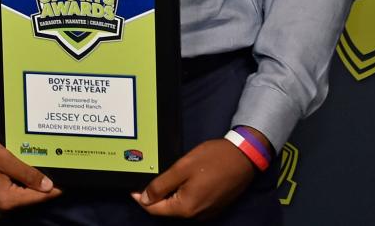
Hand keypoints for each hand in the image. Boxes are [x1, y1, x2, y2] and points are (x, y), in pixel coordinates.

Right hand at [0, 136, 60, 218]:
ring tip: (33, 169)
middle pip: (28, 199)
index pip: (38, 197)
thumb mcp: (1, 156)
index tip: (67, 180)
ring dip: (25, 186)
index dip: (54, 188)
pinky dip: (12, 188)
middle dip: (39, 185)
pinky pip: (5, 199)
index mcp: (5, 199)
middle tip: (51, 167)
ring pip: (17, 199)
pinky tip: (14, 175)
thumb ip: (25, 172)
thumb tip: (48, 185)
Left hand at [130, 138, 254, 217]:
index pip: (155, 209)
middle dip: (154, 196)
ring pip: (178, 206)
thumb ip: (161, 185)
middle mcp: (196, 215)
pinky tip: (179, 180)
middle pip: (166, 209)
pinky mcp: (213, 206)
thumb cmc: (213, 160)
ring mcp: (206, 212)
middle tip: (145, 177)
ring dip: (168, 194)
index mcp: (186, 208)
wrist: (243, 157)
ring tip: (160, 176)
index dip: (140, 198)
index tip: (131, 186)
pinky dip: (181, 194)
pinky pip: (190, 203)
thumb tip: (144, 198)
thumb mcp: (182, 168)